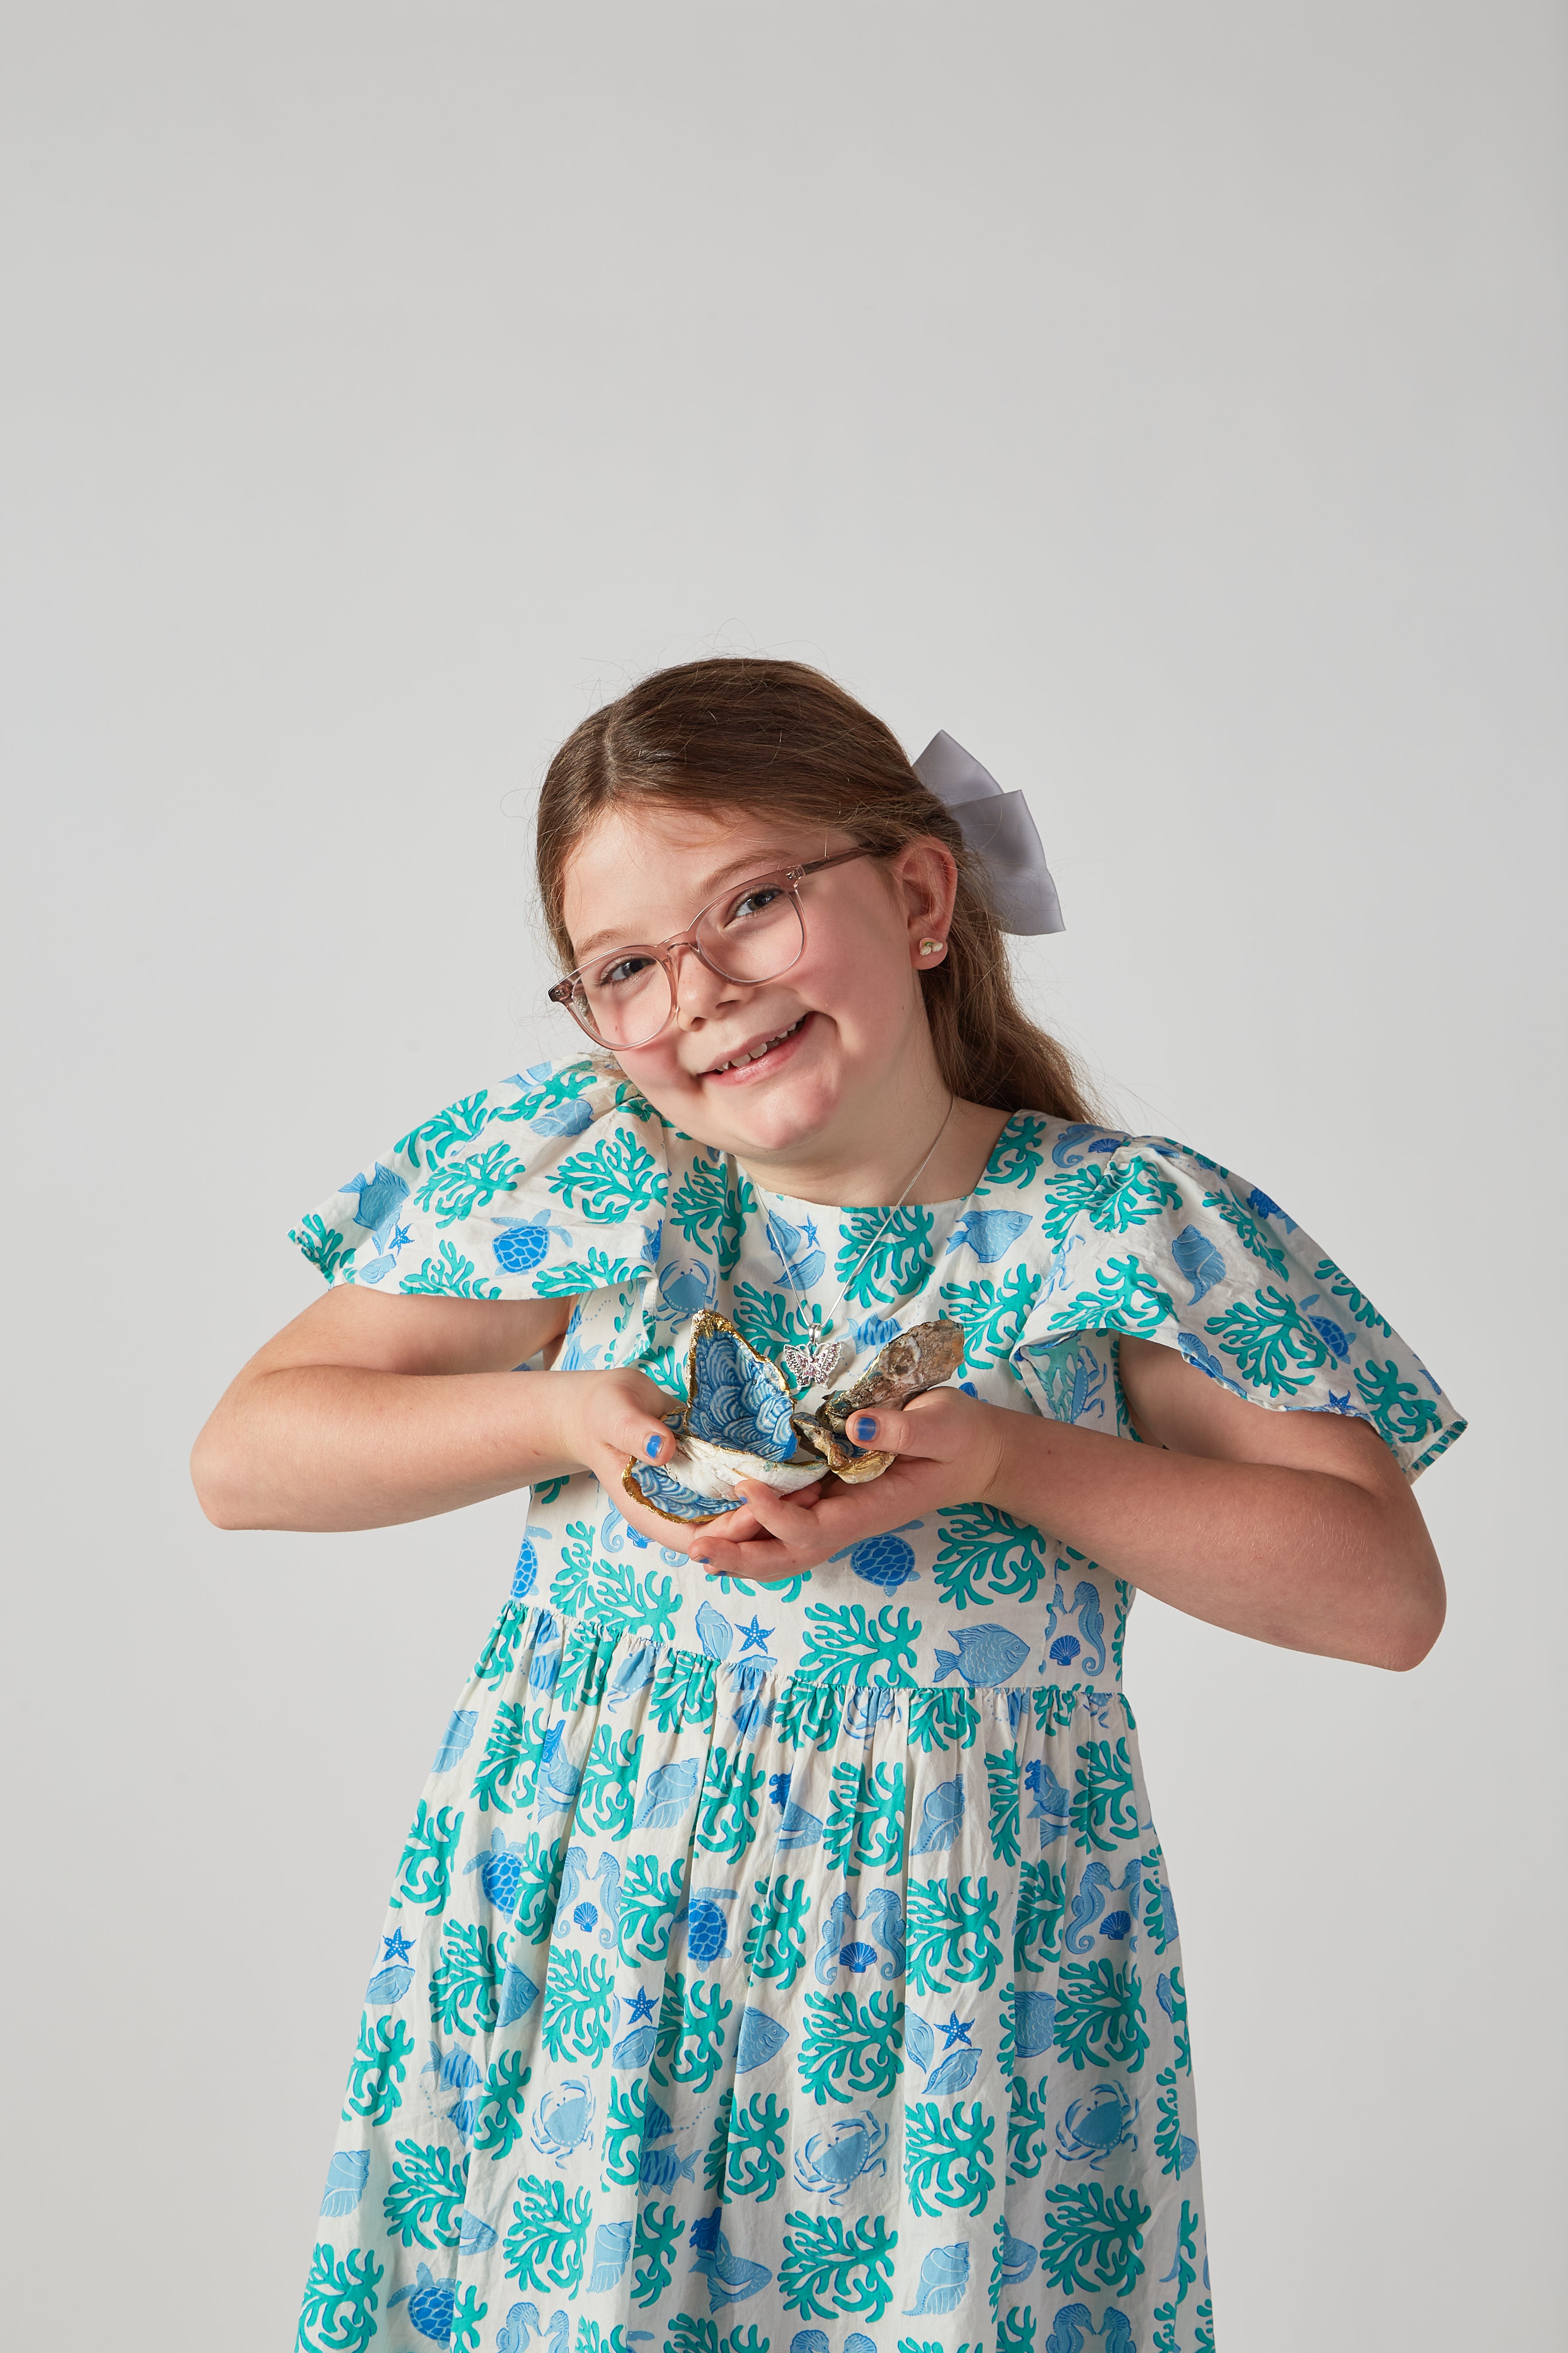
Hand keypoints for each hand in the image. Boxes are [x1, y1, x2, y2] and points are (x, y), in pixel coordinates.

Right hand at [559, 1369, 824, 1556]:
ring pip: (738, 1515)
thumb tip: (663, 1450)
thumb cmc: (603, 1413)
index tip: (760, 1508)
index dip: (731, 1530)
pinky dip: (765, 1485)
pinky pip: (740, 1491)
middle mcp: (677, 1514)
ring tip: (812, 1484)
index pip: (698, 1537)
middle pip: (727, 1535)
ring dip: (773, 1505)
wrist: (602, 1407)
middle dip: (765, 1522)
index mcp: (652, 1513)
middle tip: (805, 1497)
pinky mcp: (708, 1480)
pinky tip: (795, 1468)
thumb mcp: (615, 1416)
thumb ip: (636, 1433)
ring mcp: (694, 1499)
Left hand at [690, 1387, 1012, 1584]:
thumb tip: (856, 1427)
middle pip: (791, 1554)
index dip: (778, 1516)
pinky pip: (789, 1522)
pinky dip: (755, 1527)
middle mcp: (850, 1519)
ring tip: (696, 1545)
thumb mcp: (942, 1424)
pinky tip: (723, 1520)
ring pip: (785, 1546)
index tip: (747, 1488)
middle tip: (696, 1549)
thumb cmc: (961, 1437)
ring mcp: (839, 1512)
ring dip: (743, 1549)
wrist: (977, 1452)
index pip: (816, 1528)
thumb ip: (904, 1428)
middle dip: (744, 1556)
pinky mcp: (833, 1497)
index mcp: (872, 1508)